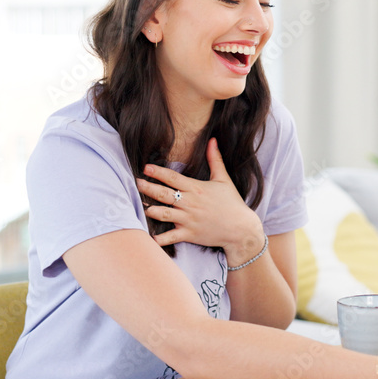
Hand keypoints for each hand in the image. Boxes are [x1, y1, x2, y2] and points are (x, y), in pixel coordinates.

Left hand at [135, 138, 263, 261]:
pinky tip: (149, 236)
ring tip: (139, 204)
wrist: (241, 229)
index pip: (173, 178)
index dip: (158, 172)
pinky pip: (170, 237)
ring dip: (150, 209)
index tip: (146, 167)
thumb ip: (215, 159)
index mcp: (196, 189)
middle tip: (135, 182)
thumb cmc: (232, 203)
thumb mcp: (224, 179)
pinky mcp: (189, 234)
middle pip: (164, 194)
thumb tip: (213, 140)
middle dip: (148, 188)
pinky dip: (159, 238)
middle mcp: (190, 203)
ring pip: (163, 213)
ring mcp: (188, 219)